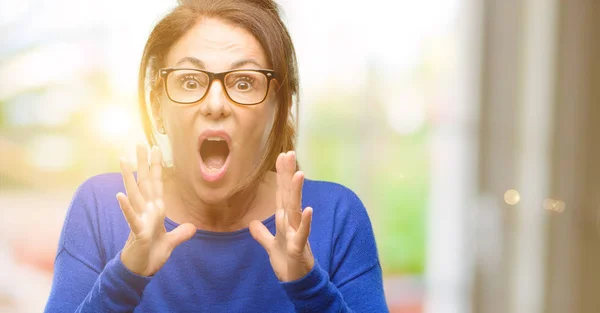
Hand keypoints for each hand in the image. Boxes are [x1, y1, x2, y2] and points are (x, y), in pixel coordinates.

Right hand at [117, 144, 195, 275]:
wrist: (140, 272)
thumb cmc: (151, 255)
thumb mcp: (170, 242)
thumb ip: (180, 234)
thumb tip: (192, 228)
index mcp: (154, 210)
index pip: (156, 184)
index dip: (157, 166)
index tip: (156, 148)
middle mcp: (146, 211)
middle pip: (145, 182)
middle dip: (143, 163)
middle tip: (140, 142)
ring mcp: (140, 219)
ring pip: (134, 194)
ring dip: (129, 177)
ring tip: (123, 159)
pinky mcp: (137, 233)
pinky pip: (131, 218)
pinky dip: (126, 208)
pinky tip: (119, 195)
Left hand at [250, 151, 314, 281]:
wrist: (297, 282)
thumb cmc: (286, 262)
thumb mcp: (270, 245)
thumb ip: (262, 234)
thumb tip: (252, 223)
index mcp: (284, 220)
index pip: (281, 193)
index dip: (281, 175)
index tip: (282, 156)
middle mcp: (292, 222)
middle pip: (289, 195)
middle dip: (288, 174)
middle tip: (289, 153)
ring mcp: (297, 233)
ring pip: (296, 209)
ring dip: (297, 192)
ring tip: (298, 174)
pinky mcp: (299, 247)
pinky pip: (302, 233)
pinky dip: (306, 222)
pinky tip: (308, 209)